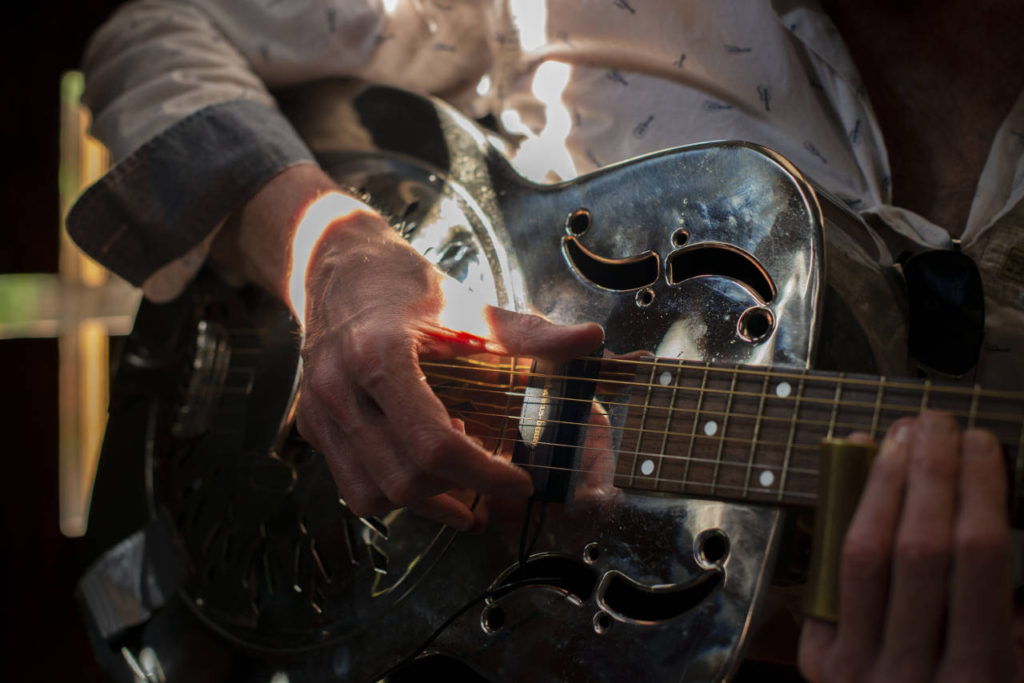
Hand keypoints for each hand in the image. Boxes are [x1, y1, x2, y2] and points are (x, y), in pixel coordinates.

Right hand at [295, 203, 602, 530]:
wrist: (338, 267)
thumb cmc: (405, 285)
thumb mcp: (467, 305)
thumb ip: (529, 333)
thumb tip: (592, 339)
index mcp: (378, 355)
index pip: (434, 443)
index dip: (484, 473)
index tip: (520, 481)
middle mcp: (337, 389)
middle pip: (404, 477)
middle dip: (459, 492)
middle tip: (498, 488)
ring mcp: (316, 411)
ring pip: (373, 493)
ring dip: (424, 502)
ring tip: (462, 485)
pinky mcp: (309, 425)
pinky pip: (353, 485)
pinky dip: (393, 492)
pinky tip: (424, 471)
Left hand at [798, 411, 1019, 681]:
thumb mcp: (1016, 667)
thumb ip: (1013, 616)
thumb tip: (999, 517)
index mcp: (982, 679)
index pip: (975, 558)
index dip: (978, 488)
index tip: (983, 445)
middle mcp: (913, 675)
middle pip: (917, 546)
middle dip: (929, 472)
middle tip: (938, 424)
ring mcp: (859, 670)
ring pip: (863, 554)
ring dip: (883, 485)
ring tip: (901, 440)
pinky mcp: (823, 664)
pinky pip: (831, 579)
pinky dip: (844, 521)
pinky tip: (857, 482)